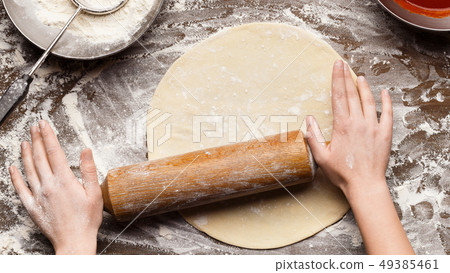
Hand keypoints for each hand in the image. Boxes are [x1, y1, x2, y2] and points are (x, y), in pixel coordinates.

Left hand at [9, 120, 102, 254]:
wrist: (74, 241)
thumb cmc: (87, 219)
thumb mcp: (95, 193)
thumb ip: (89, 170)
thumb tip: (86, 150)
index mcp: (64, 180)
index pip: (53, 152)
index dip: (48, 136)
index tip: (44, 124)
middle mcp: (49, 185)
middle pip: (39, 157)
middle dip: (36, 139)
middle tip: (34, 126)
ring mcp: (38, 196)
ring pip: (29, 169)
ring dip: (25, 153)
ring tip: (24, 141)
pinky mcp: (32, 206)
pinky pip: (20, 188)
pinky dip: (15, 176)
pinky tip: (13, 167)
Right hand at [305, 59, 391, 196]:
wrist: (365, 184)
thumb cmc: (342, 172)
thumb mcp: (321, 156)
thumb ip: (314, 137)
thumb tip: (309, 119)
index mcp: (342, 125)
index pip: (338, 96)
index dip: (336, 79)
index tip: (336, 66)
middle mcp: (358, 122)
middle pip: (352, 94)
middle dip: (346, 77)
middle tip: (343, 64)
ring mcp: (373, 126)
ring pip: (369, 101)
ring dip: (364, 87)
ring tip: (359, 76)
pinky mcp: (385, 134)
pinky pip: (387, 113)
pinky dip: (386, 101)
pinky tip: (385, 92)